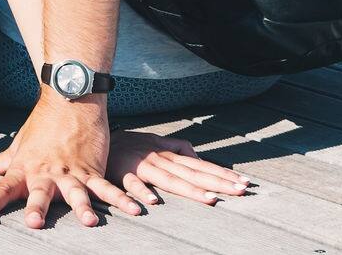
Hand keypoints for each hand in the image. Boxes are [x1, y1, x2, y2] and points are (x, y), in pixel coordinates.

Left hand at [0, 95, 142, 227]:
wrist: (70, 97)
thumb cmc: (43, 123)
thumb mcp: (20, 143)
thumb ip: (3, 160)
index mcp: (26, 167)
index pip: (4, 186)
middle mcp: (47, 172)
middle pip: (40, 193)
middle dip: (37, 208)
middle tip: (34, 222)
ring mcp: (71, 171)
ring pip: (76, 192)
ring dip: (82, 207)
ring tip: (90, 221)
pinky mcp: (93, 168)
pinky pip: (106, 187)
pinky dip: (120, 199)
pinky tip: (133, 209)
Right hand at [107, 131, 249, 206]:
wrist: (96, 139)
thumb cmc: (128, 144)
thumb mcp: (154, 141)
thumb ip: (176, 146)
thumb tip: (197, 155)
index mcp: (168, 154)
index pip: (201, 165)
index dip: (222, 173)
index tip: (244, 182)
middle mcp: (160, 158)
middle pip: (192, 173)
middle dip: (217, 182)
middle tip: (240, 190)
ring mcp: (141, 165)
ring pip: (169, 179)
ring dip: (189, 190)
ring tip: (210, 200)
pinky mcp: (121, 172)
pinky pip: (132, 184)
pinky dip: (142, 192)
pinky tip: (154, 202)